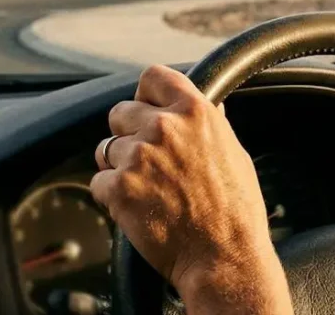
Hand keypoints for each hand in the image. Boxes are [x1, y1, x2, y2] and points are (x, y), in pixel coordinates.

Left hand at [91, 66, 290, 313]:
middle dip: (127, 134)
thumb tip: (207, 104)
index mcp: (194, 112)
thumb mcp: (234, 152)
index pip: (152, 77)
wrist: (224, 257)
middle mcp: (164, 127)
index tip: (147, 111)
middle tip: (146, 162)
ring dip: (118, 166)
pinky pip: (99, 182)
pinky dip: (112, 196)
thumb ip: (211, 124)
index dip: (146, 95)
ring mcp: (138, 156)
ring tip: (146, 191)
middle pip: (119, 112)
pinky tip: (137, 209)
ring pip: (105, 149)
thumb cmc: (236, 211)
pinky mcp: (119, 188)